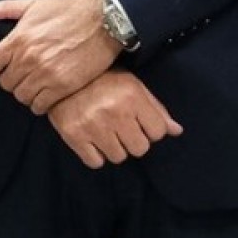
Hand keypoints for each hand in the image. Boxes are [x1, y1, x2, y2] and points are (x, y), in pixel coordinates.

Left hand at [0, 0, 119, 113]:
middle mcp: (29, 58)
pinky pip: (40, 105)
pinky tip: (47, 95)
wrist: (104, 20)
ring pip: (22, 96)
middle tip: (24, 77)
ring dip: (27, 93)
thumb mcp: (34, 4)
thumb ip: (5, 8)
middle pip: (7, 83)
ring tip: (36, 86)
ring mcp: (45, 74)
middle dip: (13, 81)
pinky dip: (40, 103)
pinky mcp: (62, 86)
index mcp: (19, 38)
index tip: (5, 68)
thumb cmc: (70, 10)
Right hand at [45, 71, 181, 168]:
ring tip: (105, 131)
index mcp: (132, 96)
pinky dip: (95, 155)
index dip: (150, 129)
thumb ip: (155, 108)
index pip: (158, 132)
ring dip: (114, 148)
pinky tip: (92, 139)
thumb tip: (176, 131)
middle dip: (133, 140)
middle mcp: (115, 113)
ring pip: (118, 157)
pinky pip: (95, 162)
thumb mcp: (132, 85)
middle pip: (140, 149)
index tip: (139, 122)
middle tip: (121, 127)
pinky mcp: (74, 136)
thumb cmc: (102, 79)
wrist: (61, 75)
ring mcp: (93, 126)